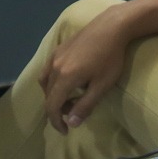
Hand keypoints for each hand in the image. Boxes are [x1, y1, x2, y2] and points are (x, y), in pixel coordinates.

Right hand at [40, 8, 133, 133]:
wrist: (111, 27)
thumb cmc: (111, 58)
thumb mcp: (102, 85)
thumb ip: (85, 105)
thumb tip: (71, 123)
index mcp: (65, 78)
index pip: (52, 105)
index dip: (56, 121)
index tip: (66, 131)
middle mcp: (55, 67)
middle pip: (48, 95)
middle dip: (58, 109)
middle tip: (75, 114)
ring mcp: (55, 56)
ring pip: (45, 82)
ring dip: (54, 95)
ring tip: (71, 99)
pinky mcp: (58, 48)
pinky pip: (48, 70)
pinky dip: (53, 82)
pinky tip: (68, 81)